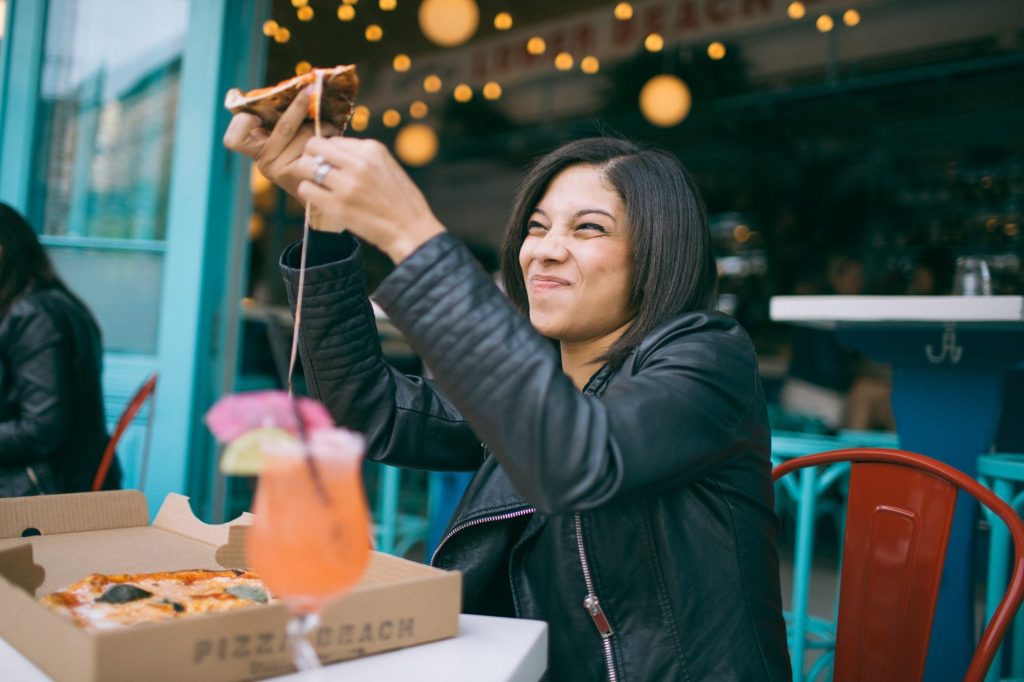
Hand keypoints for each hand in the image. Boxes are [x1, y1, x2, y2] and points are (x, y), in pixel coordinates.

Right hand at [222, 89, 341, 229]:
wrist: (322, 192)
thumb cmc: (305, 157)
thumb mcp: (288, 139)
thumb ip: (283, 121)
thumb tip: (304, 86)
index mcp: (256, 150)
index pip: (233, 140)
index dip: (241, 124)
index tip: (257, 116)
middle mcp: (265, 162)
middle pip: (283, 126)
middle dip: (299, 106)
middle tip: (309, 88)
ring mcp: (281, 170)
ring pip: (305, 133)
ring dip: (322, 126)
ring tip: (329, 131)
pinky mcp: (300, 174)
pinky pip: (316, 144)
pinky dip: (328, 137)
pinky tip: (333, 141)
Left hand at [295, 137, 445, 262]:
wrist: (411, 230)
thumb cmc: (402, 201)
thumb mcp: (388, 166)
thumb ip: (363, 157)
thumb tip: (334, 152)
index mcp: (372, 149)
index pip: (334, 139)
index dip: (328, 152)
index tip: (331, 164)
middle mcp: (358, 163)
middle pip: (314, 145)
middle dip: (311, 156)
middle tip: (316, 170)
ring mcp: (347, 185)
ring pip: (305, 166)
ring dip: (307, 174)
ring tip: (317, 185)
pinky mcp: (338, 206)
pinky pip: (306, 189)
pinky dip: (308, 192)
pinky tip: (320, 198)